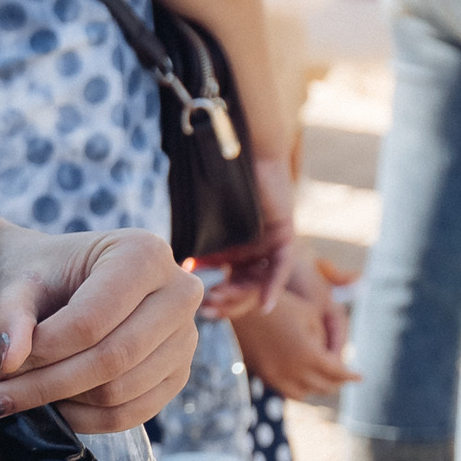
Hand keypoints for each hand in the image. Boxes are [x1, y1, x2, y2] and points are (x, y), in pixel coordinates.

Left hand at [0, 224, 199, 429]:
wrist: (62, 279)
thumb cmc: (41, 272)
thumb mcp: (17, 281)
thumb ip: (8, 314)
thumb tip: (6, 359)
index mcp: (144, 253)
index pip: (91, 320)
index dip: (40, 351)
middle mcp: (180, 292)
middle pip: (112, 359)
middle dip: (43, 385)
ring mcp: (186, 338)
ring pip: (120, 392)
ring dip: (57, 405)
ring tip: (5, 400)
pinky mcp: (177, 374)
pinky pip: (132, 413)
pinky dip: (83, 420)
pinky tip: (45, 410)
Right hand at [193, 152, 296, 318]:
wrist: (242, 152)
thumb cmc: (219, 182)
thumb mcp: (207, 221)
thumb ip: (198, 244)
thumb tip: (177, 268)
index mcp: (235, 253)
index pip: (229, 286)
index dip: (217, 300)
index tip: (199, 308)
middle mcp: (254, 254)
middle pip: (244, 289)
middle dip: (227, 302)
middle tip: (208, 308)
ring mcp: (269, 247)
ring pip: (260, 282)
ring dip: (243, 296)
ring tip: (221, 300)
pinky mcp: (283, 237)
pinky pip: (280, 268)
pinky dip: (273, 287)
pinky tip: (265, 305)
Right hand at [231, 247, 356, 403]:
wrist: (240, 306)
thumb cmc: (280, 303)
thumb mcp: (310, 314)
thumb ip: (325, 338)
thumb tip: (332, 357)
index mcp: (309, 354)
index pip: (338, 372)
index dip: (351, 375)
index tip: (361, 376)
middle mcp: (293, 370)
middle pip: (324, 386)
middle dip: (338, 382)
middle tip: (346, 377)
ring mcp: (276, 375)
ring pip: (306, 394)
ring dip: (319, 388)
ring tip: (327, 380)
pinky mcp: (264, 375)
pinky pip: (288, 391)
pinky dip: (301, 389)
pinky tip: (305, 380)